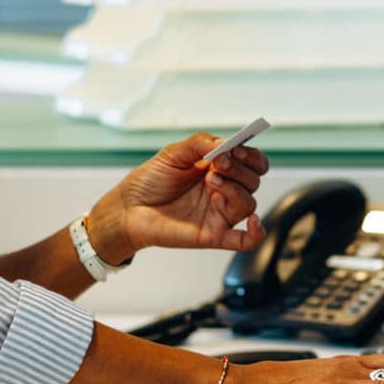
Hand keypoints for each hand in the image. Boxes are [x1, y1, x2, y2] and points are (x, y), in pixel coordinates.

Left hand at [87, 134, 271, 262]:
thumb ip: (200, 143)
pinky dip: (256, 233)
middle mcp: (222, 191)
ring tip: (212, 182)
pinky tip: (253, 222)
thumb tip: (226, 143)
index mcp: (217, 169)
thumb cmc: (148, 182)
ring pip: (249, 203)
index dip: (250, 155)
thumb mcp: (173, 153)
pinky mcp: (214, 235)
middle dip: (239, 169)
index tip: (235, 149)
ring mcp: (219, 213)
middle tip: (218, 164)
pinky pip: (245, 240)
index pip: (251, 162)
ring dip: (237, 189)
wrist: (128, 208)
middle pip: (253, 181)